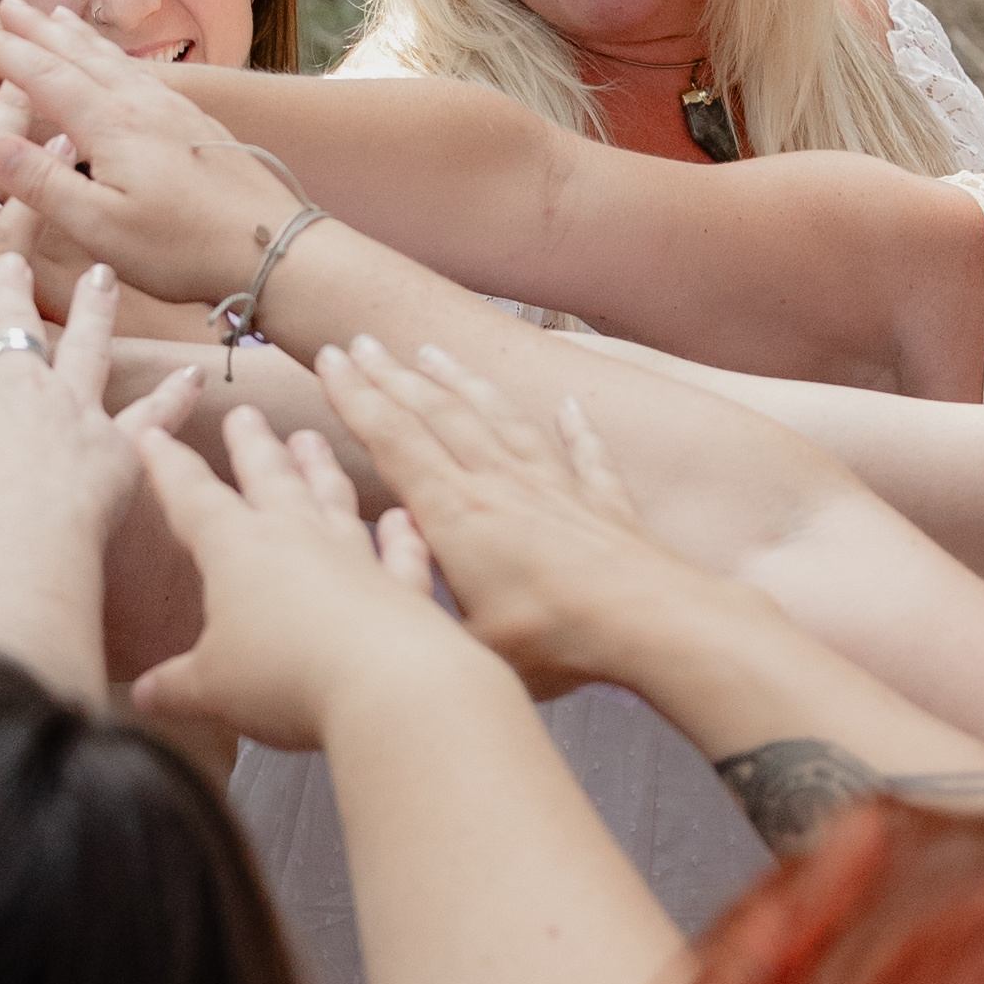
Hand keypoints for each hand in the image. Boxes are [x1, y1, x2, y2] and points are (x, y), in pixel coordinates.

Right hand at [0, 1, 286, 304]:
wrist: (275, 246)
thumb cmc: (185, 249)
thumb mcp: (102, 227)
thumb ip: (44, 184)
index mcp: (112, 126)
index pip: (44, 77)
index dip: (4, 54)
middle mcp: (143, 105)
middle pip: (79, 56)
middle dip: (37, 29)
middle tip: (6, 3)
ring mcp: (175, 111)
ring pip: (115, 60)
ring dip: (79, 37)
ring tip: (56, 16)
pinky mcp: (199, 124)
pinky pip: (144, 74)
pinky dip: (117, 58)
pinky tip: (121, 66)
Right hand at [0, 249, 190, 551]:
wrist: (17, 522)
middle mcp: (18, 378)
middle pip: (10, 321)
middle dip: (9, 283)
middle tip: (16, 251)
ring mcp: (72, 408)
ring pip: (85, 347)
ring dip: (93, 312)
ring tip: (104, 279)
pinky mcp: (116, 448)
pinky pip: (150, 417)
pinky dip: (172, 399)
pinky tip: (197, 377)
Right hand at [128, 405, 468, 754]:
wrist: (387, 686)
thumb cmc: (289, 678)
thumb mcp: (210, 687)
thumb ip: (175, 687)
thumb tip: (143, 696)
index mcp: (237, 548)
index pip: (193, 496)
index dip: (168, 466)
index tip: (154, 435)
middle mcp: (296, 538)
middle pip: (268, 477)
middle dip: (251, 445)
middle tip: (244, 412)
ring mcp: (354, 557)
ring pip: (331, 498)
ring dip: (319, 467)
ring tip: (311, 438)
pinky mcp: (401, 587)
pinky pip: (400, 552)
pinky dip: (402, 535)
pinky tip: (403, 519)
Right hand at [313, 340, 670, 702]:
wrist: (652, 623)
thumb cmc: (556, 642)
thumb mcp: (466, 642)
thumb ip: (419, 609)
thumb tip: (382, 589)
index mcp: (456, 513)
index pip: (394, 440)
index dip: (357, 397)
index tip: (330, 360)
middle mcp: (501, 484)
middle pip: (438, 414)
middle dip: (393, 376)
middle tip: (362, 342)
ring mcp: (555, 486)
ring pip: (500, 418)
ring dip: (463, 382)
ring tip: (435, 353)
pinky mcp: (602, 503)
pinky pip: (583, 454)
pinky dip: (573, 428)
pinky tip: (569, 407)